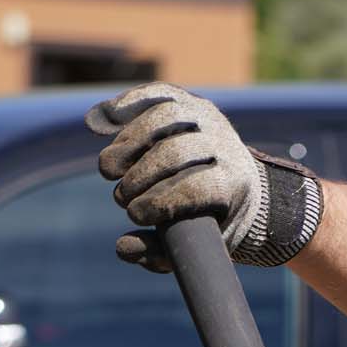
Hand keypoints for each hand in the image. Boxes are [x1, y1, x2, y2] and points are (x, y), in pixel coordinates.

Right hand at [85, 84, 321, 272]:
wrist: (245, 189)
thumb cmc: (213, 223)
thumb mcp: (193, 245)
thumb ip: (159, 253)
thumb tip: (122, 247)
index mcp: (234, 183)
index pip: (195, 187)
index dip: (160, 201)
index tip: (134, 216)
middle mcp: (225, 144)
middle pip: (177, 151)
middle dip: (142, 175)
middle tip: (120, 198)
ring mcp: (208, 118)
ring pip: (165, 118)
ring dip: (129, 142)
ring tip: (107, 170)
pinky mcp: (189, 101)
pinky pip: (158, 94)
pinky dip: (128, 103)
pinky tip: (102, 122)